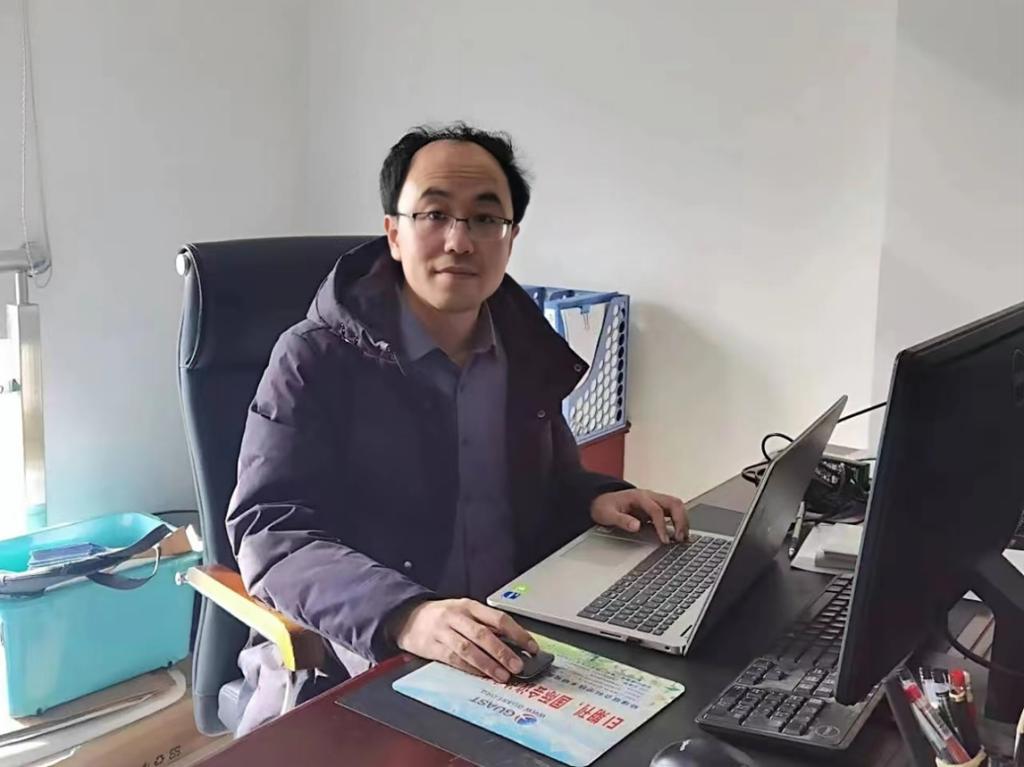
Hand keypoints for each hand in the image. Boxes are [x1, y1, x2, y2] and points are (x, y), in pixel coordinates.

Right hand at [391, 598, 537, 682]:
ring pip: (469, 648)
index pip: (498, 618)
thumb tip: (514, 644)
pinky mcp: (432, 647)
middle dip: (503, 651)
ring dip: (488, 664)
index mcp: (470, 606)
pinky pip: (454, 659)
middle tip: (518, 666)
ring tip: (503, 676)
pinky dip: (470, 668)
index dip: (518, 633)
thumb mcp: (464, 612)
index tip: (532, 647)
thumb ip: (485, 625)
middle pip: (483, 634)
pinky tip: (481, 675)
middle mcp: (457, 616)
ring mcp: (443, 631)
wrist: (407, 617)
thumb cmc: (443, 616)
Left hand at [590, 488, 688, 543]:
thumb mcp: (608, 514)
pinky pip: (674, 511)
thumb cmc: (605, 506)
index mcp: (639, 496)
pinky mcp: (657, 506)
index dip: (662, 526)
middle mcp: (650, 496)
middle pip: (673, 503)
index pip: (656, 510)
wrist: (601, 499)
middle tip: (679, 538)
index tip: (664, 540)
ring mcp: (655, 500)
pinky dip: (680, 521)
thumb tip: (636, 526)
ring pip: (677, 505)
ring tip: (683, 538)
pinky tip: (680, 534)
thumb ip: (622, 520)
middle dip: (680, 520)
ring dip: (683, 520)